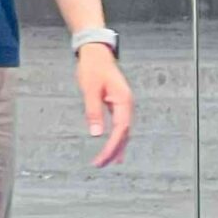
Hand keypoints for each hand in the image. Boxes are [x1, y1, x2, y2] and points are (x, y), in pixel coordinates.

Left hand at [76, 41, 133, 168]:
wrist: (96, 52)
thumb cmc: (93, 68)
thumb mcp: (90, 89)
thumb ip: (93, 112)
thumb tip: (96, 133)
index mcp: (123, 100)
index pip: (120, 129)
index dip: (112, 146)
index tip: (101, 158)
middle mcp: (127, 104)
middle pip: (124, 133)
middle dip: (114, 150)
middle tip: (101, 164)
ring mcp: (123, 104)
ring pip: (123, 131)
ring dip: (116, 147)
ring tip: (108, 162)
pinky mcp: (118, 104)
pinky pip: (120, 125)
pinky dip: (117, 138)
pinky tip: (114, 148)